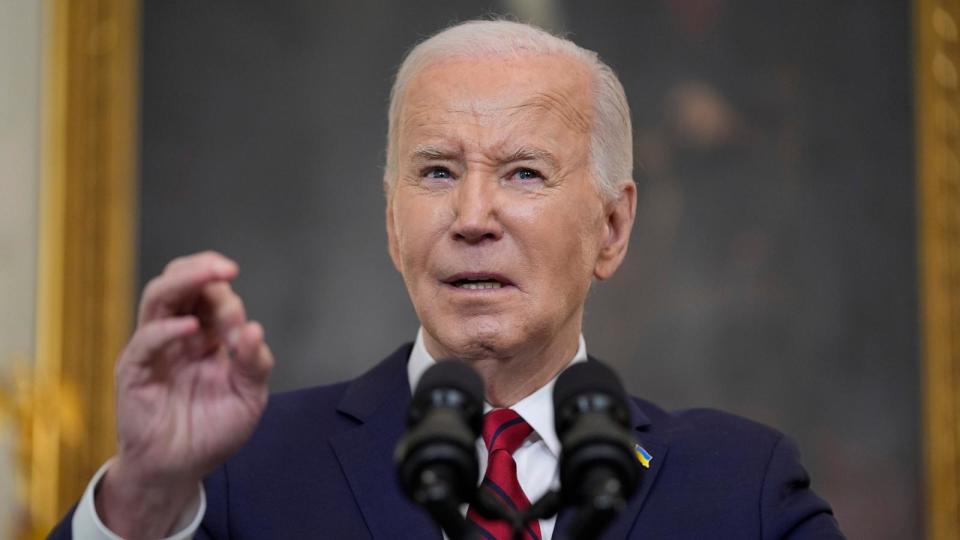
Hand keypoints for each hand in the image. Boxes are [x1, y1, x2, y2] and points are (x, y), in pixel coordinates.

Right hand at [96, 251, 273, 537]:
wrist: (179, 469)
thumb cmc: (211, 430)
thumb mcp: (248, 398)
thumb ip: (254, 364)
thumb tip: (255, 330)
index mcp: (205, 335)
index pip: (211, 295)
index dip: (229, 301)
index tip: (243, 333)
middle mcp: (177, 334)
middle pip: (180, 282)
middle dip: (203, 268)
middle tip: (227, 268)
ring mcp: (154, 349)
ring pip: (158, 297)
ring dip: (184, 281)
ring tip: (210, 275)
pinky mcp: (135, 371)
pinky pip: (146, 341)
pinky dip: (167, 330)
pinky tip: (190, 328)